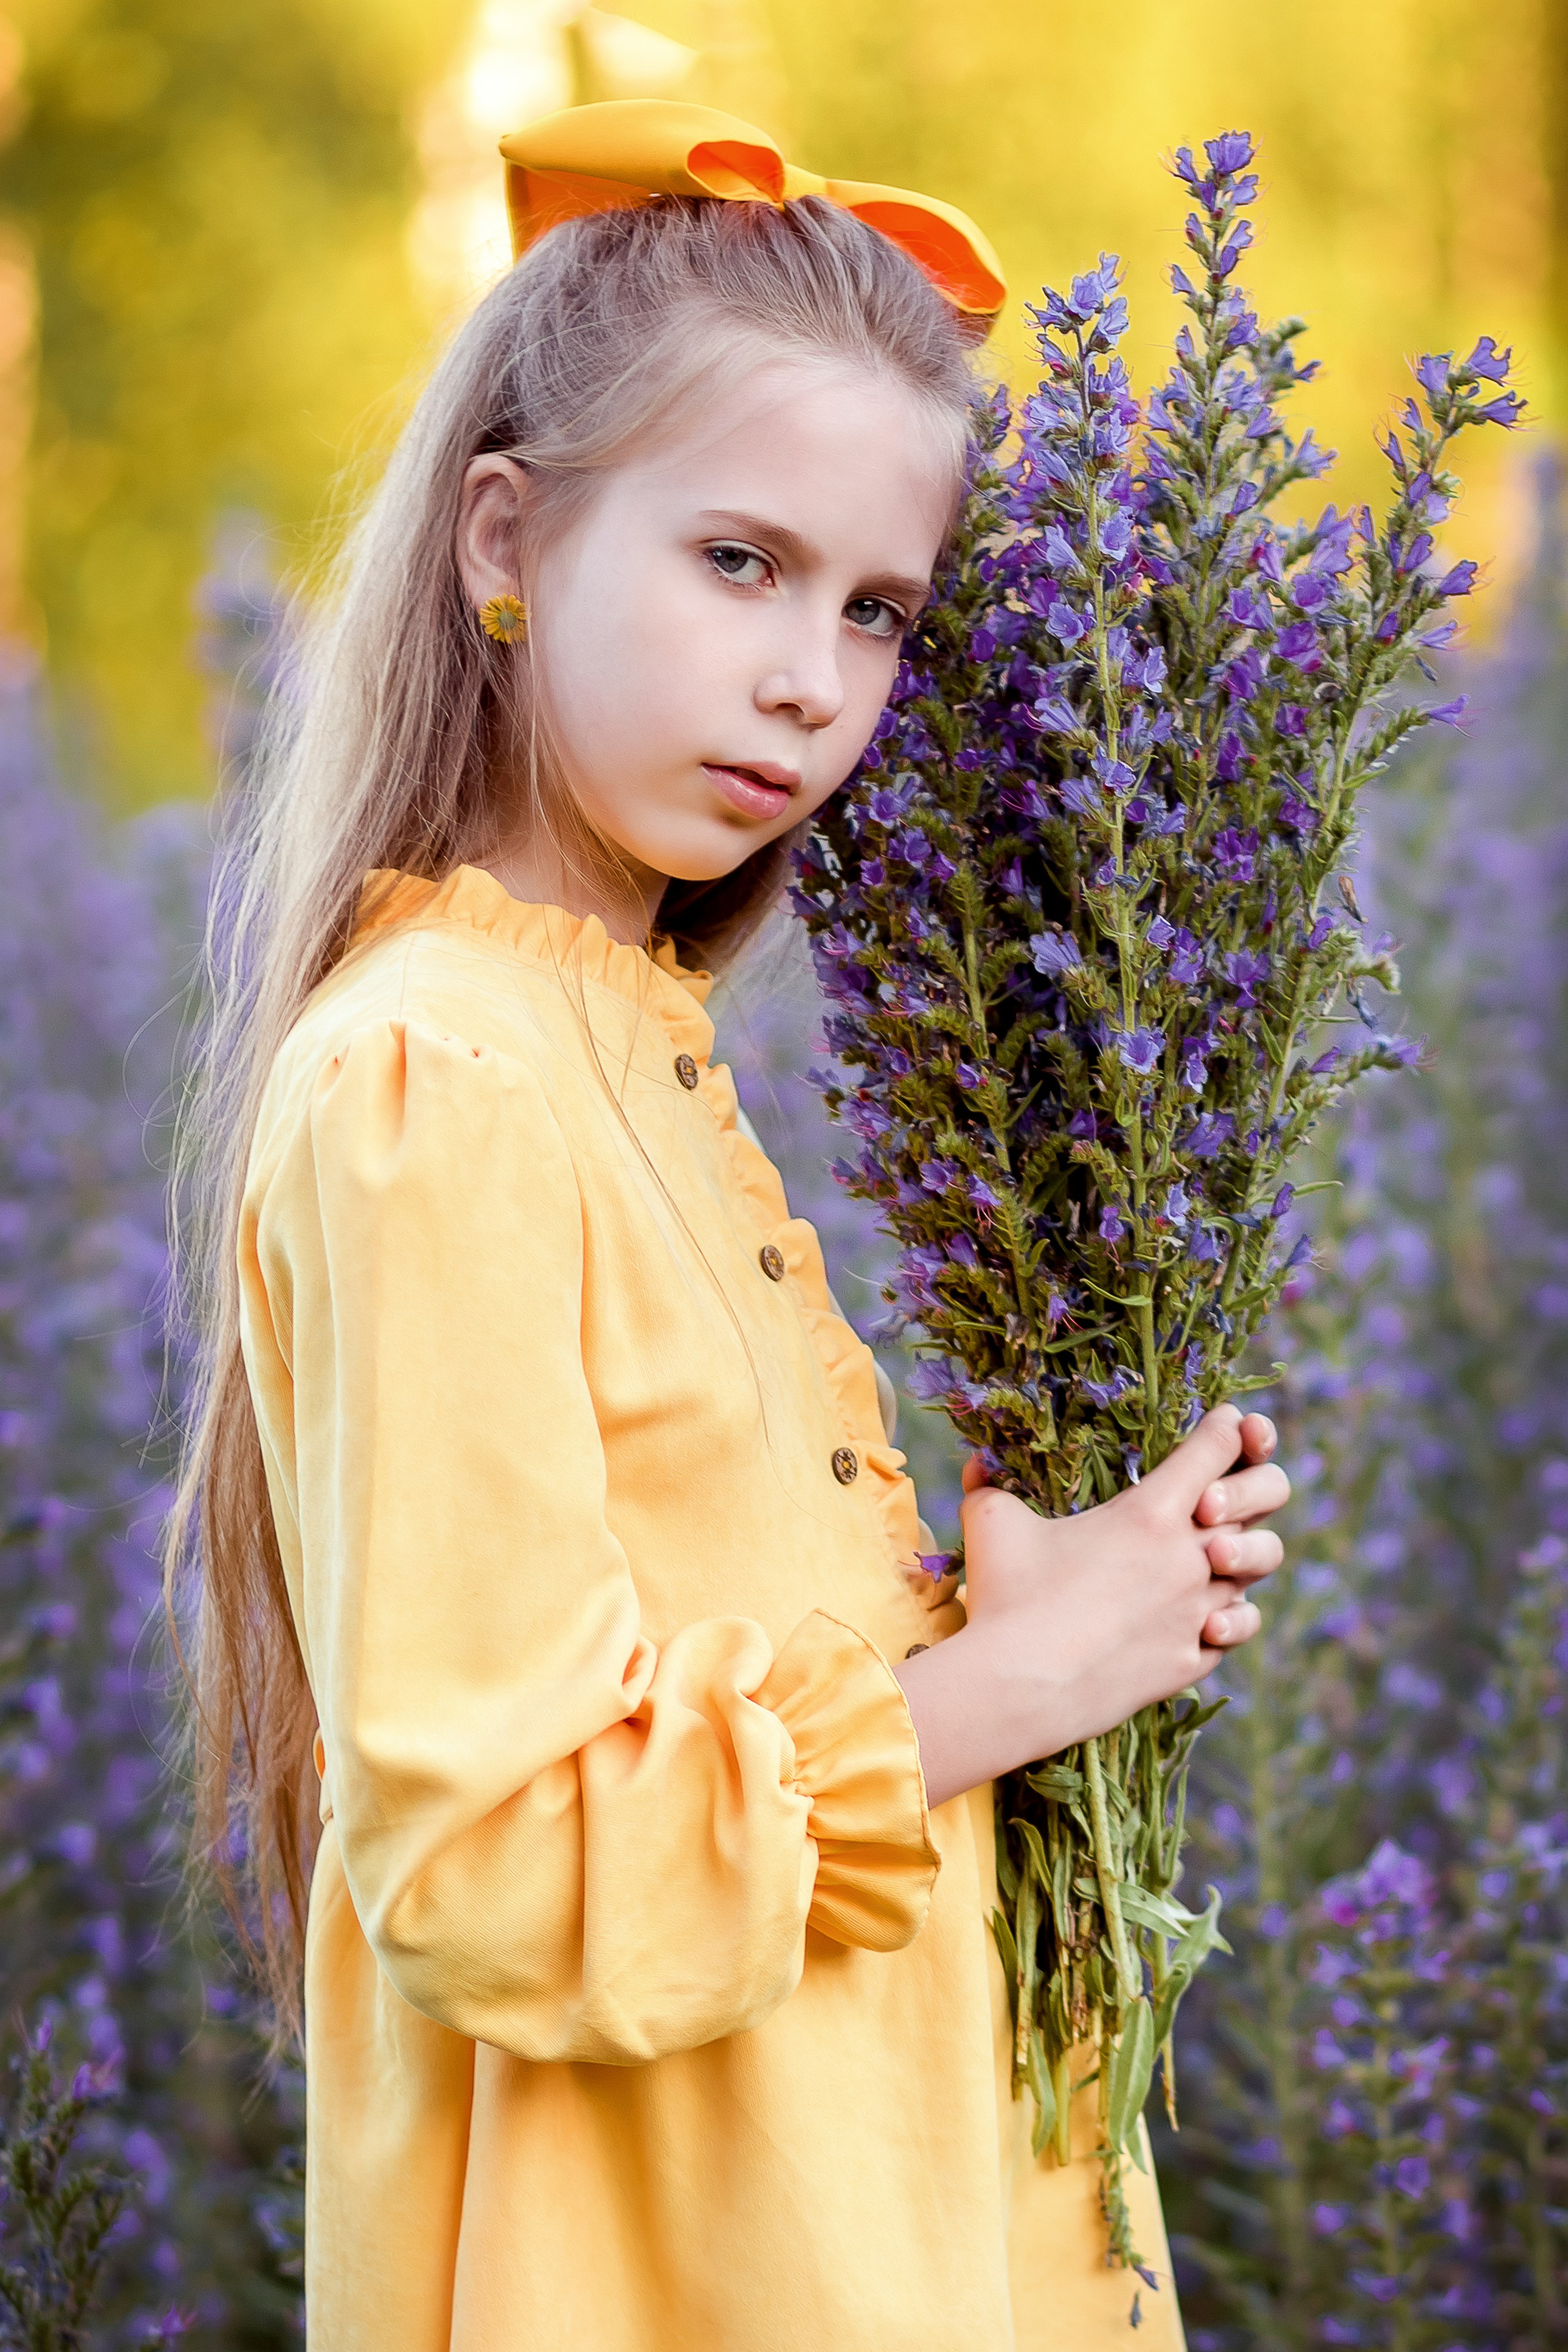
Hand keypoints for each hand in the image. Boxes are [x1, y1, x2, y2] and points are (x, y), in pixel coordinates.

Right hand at [894, 1403, 1288, 1808]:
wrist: (1018, 1688)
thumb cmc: (1006, 1596)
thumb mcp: (993, 1522)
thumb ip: (991, 1483)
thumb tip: (978, 1462)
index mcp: (1151, 1511)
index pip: (1216, 1447)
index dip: (1226, 1427)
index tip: (1227, 1423)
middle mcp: (1189, 1556)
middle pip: (1263, 1497)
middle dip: (1253, 1482)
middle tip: (1219, 1494)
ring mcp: (1197, 1611)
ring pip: (1257, 1567)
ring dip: (1243, 1554)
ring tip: (1216, 1555)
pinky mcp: (1190, 1659)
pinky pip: (1235, 1629)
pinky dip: (1228, 1619)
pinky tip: (1208, 1617)